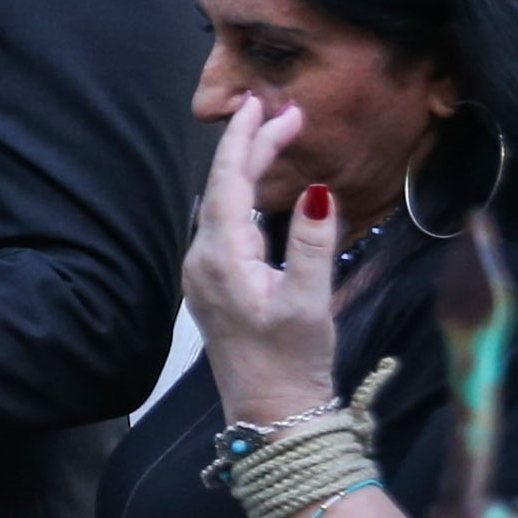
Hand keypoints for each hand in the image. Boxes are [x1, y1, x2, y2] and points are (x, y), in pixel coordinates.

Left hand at [189, 93, 340, 429]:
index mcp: (220, 259)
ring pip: (224, 205)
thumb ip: (313, 244)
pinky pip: (226, 225)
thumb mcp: (309, 301)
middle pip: (223, 189)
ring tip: (277, 134)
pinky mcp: (216, 285)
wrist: (270, 412)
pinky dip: (245, 196)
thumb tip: (314, 191)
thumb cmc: (291, 361)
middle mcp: (202, 262)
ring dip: (248, 169)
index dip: (245, 142)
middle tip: (286, 112)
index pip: (226, 184)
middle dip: (251, 147)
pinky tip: (263, 187)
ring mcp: (205, 274)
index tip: (264, 105)